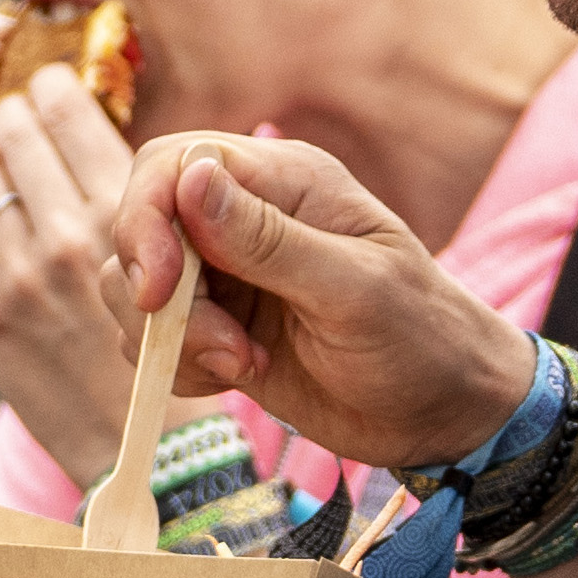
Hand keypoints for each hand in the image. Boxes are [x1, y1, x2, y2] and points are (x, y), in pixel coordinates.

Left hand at [0, 62, 139, 486]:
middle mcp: (76, 239)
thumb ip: (138, 196)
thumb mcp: (180, 256)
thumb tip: (91, 128)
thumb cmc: (173, 346)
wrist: (145, 445)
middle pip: (12, 130)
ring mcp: (23, 276)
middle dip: (0, 109)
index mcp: (131, 216)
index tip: (41, 83)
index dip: (49, 87)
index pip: (70, 111)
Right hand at [107, 134, 535, 469]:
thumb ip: (268, 239)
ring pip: (134, 287)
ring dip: (173, 338)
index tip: (160, 290)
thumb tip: (187, 178)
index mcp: (284, 181)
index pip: (171, 164)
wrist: (443, 413)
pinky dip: (177, 366)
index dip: (145, 219)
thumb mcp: (354, 290)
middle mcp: (244, 218)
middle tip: (223, 348)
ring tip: (245, 364)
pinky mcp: (217, 328)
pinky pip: (155, 338)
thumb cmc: (420, 339)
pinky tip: (239, 377)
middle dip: (158, 294)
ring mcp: (227, 275)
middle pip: (142, 227)